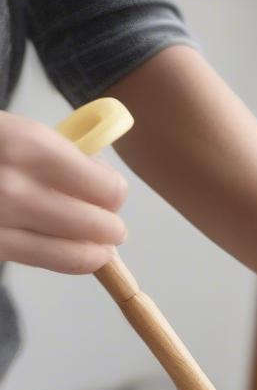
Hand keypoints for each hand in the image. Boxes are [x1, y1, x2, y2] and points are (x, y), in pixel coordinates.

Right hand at [0, 111, 126, 272]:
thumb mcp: (12, 128)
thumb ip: (57, 150)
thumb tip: (101, 174)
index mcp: (27, 143)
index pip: (105, 186)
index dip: (113, 192)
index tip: (108, 191)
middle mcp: (15, 186)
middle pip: (99, 223)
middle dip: (108, 224)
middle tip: (108, 224)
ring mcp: (1, 221)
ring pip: (79, 251)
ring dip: (97, 250)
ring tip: (101, 246)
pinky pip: (48, 261)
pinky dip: (69, 258)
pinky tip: (77, 253)